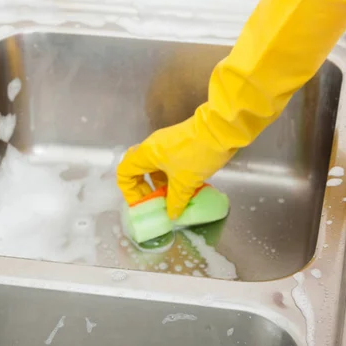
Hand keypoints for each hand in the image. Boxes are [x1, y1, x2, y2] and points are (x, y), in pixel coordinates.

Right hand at [116, 114, 234, 219]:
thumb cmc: (196, 155)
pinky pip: (166, 163)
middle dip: (143, 187)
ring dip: (159, 183)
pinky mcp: (178, 143)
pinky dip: (170, 176)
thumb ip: (175, 201)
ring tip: (171, 198)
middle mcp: (151, 147)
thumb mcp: (185, 183)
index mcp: (146, 154)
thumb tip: (171, 215)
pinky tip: (183, 187)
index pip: (124, 172)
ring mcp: (165, 143)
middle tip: (154, 200)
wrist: (221, 129)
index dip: (129, 191)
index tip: (143, 202)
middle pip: (137, 169)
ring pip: (154, 167)